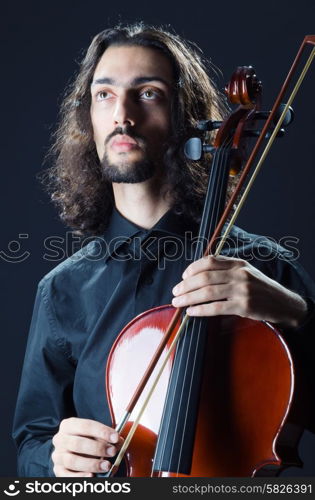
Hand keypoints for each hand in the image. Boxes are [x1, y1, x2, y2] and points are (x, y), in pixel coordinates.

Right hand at [52, 417, 122, 476]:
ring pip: (72, 460)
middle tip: (112, 452)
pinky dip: (80, 476)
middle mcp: (60, 439)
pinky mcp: (58, 470)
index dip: (102, 431)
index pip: (85, 426)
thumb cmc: (86, 439)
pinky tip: (91, 476)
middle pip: (77, 443)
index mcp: (69, 425)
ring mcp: (58, 455)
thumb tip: (118, 442)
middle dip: (98, 448)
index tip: (115, 437)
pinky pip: (67, 475)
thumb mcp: (95, 434)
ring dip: (91, 464)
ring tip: (106, 466)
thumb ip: (106, 437)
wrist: (71, 449)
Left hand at [172, 255, 307, 328]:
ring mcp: (242, 290)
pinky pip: (216, 308)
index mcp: (238, 263)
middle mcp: (239, 274)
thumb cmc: (260, 288)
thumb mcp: (246, 272)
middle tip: (175, 292)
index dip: (192, 269)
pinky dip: (200, 310)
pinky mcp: (244, 306)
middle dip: (185, 285)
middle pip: (204, 277)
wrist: (283, 303)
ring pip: (207, 292)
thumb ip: (226, 269)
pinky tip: (191, 312)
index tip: (183, 277)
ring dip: (188, 298)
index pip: (209, 261)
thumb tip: (198, 273)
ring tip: (177, 303)